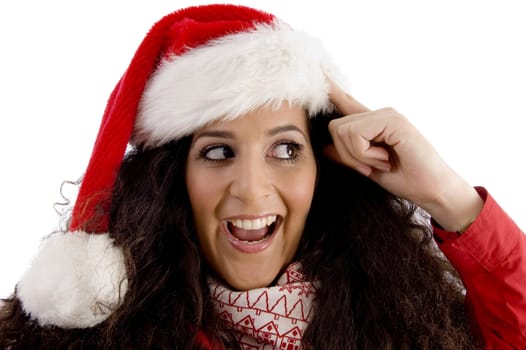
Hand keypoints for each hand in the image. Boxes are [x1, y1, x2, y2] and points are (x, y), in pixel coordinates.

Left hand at [325, 79, 482, 231]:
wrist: (432, 191)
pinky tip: (385, 159)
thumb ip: (348, 155)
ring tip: (381, 163)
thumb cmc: (406, 180)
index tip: (319, 70)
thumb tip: (324, 148)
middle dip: (346, 154)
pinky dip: (365, 154)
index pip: (346, 103)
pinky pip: (356, 134)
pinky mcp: (392, 120)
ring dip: (357, 156)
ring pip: (342, 130)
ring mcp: (387, 114)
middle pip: (335, 126)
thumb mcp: (368, 168)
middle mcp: (379, 114)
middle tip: (370, 167)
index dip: (332, 89)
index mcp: (373, 124)